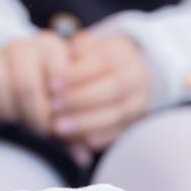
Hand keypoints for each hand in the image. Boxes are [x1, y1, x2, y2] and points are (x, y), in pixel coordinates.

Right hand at [0, 31, 74, 137]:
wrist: (15, 87)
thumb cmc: (51, 100)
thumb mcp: (68, 107)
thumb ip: (77, 129)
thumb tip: (82, 157)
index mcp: (49, 48)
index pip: (53, 58)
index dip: (58, 86)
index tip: (60, 109)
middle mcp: (20, 48)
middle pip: (24, 81)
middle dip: (34, 114)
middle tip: (42, 131)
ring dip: (8, 112)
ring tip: (18, 126)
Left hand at [47, 29, 153, 153]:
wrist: (128, 71)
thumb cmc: (95, 60)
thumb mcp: (86, 49)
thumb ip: (73, 56)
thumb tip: (58, 67)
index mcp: (120, 53)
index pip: (100, 63)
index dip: (76, 75)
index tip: (52, 84)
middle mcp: (134, 76)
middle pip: (111, 88)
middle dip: (79, 99)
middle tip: (52, 107)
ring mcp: (138, 99)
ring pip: (116, 112)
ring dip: (86, 122)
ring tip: (59, 127)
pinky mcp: (137, 120)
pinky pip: (121, 130)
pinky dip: (102, 137)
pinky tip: (82, 141)